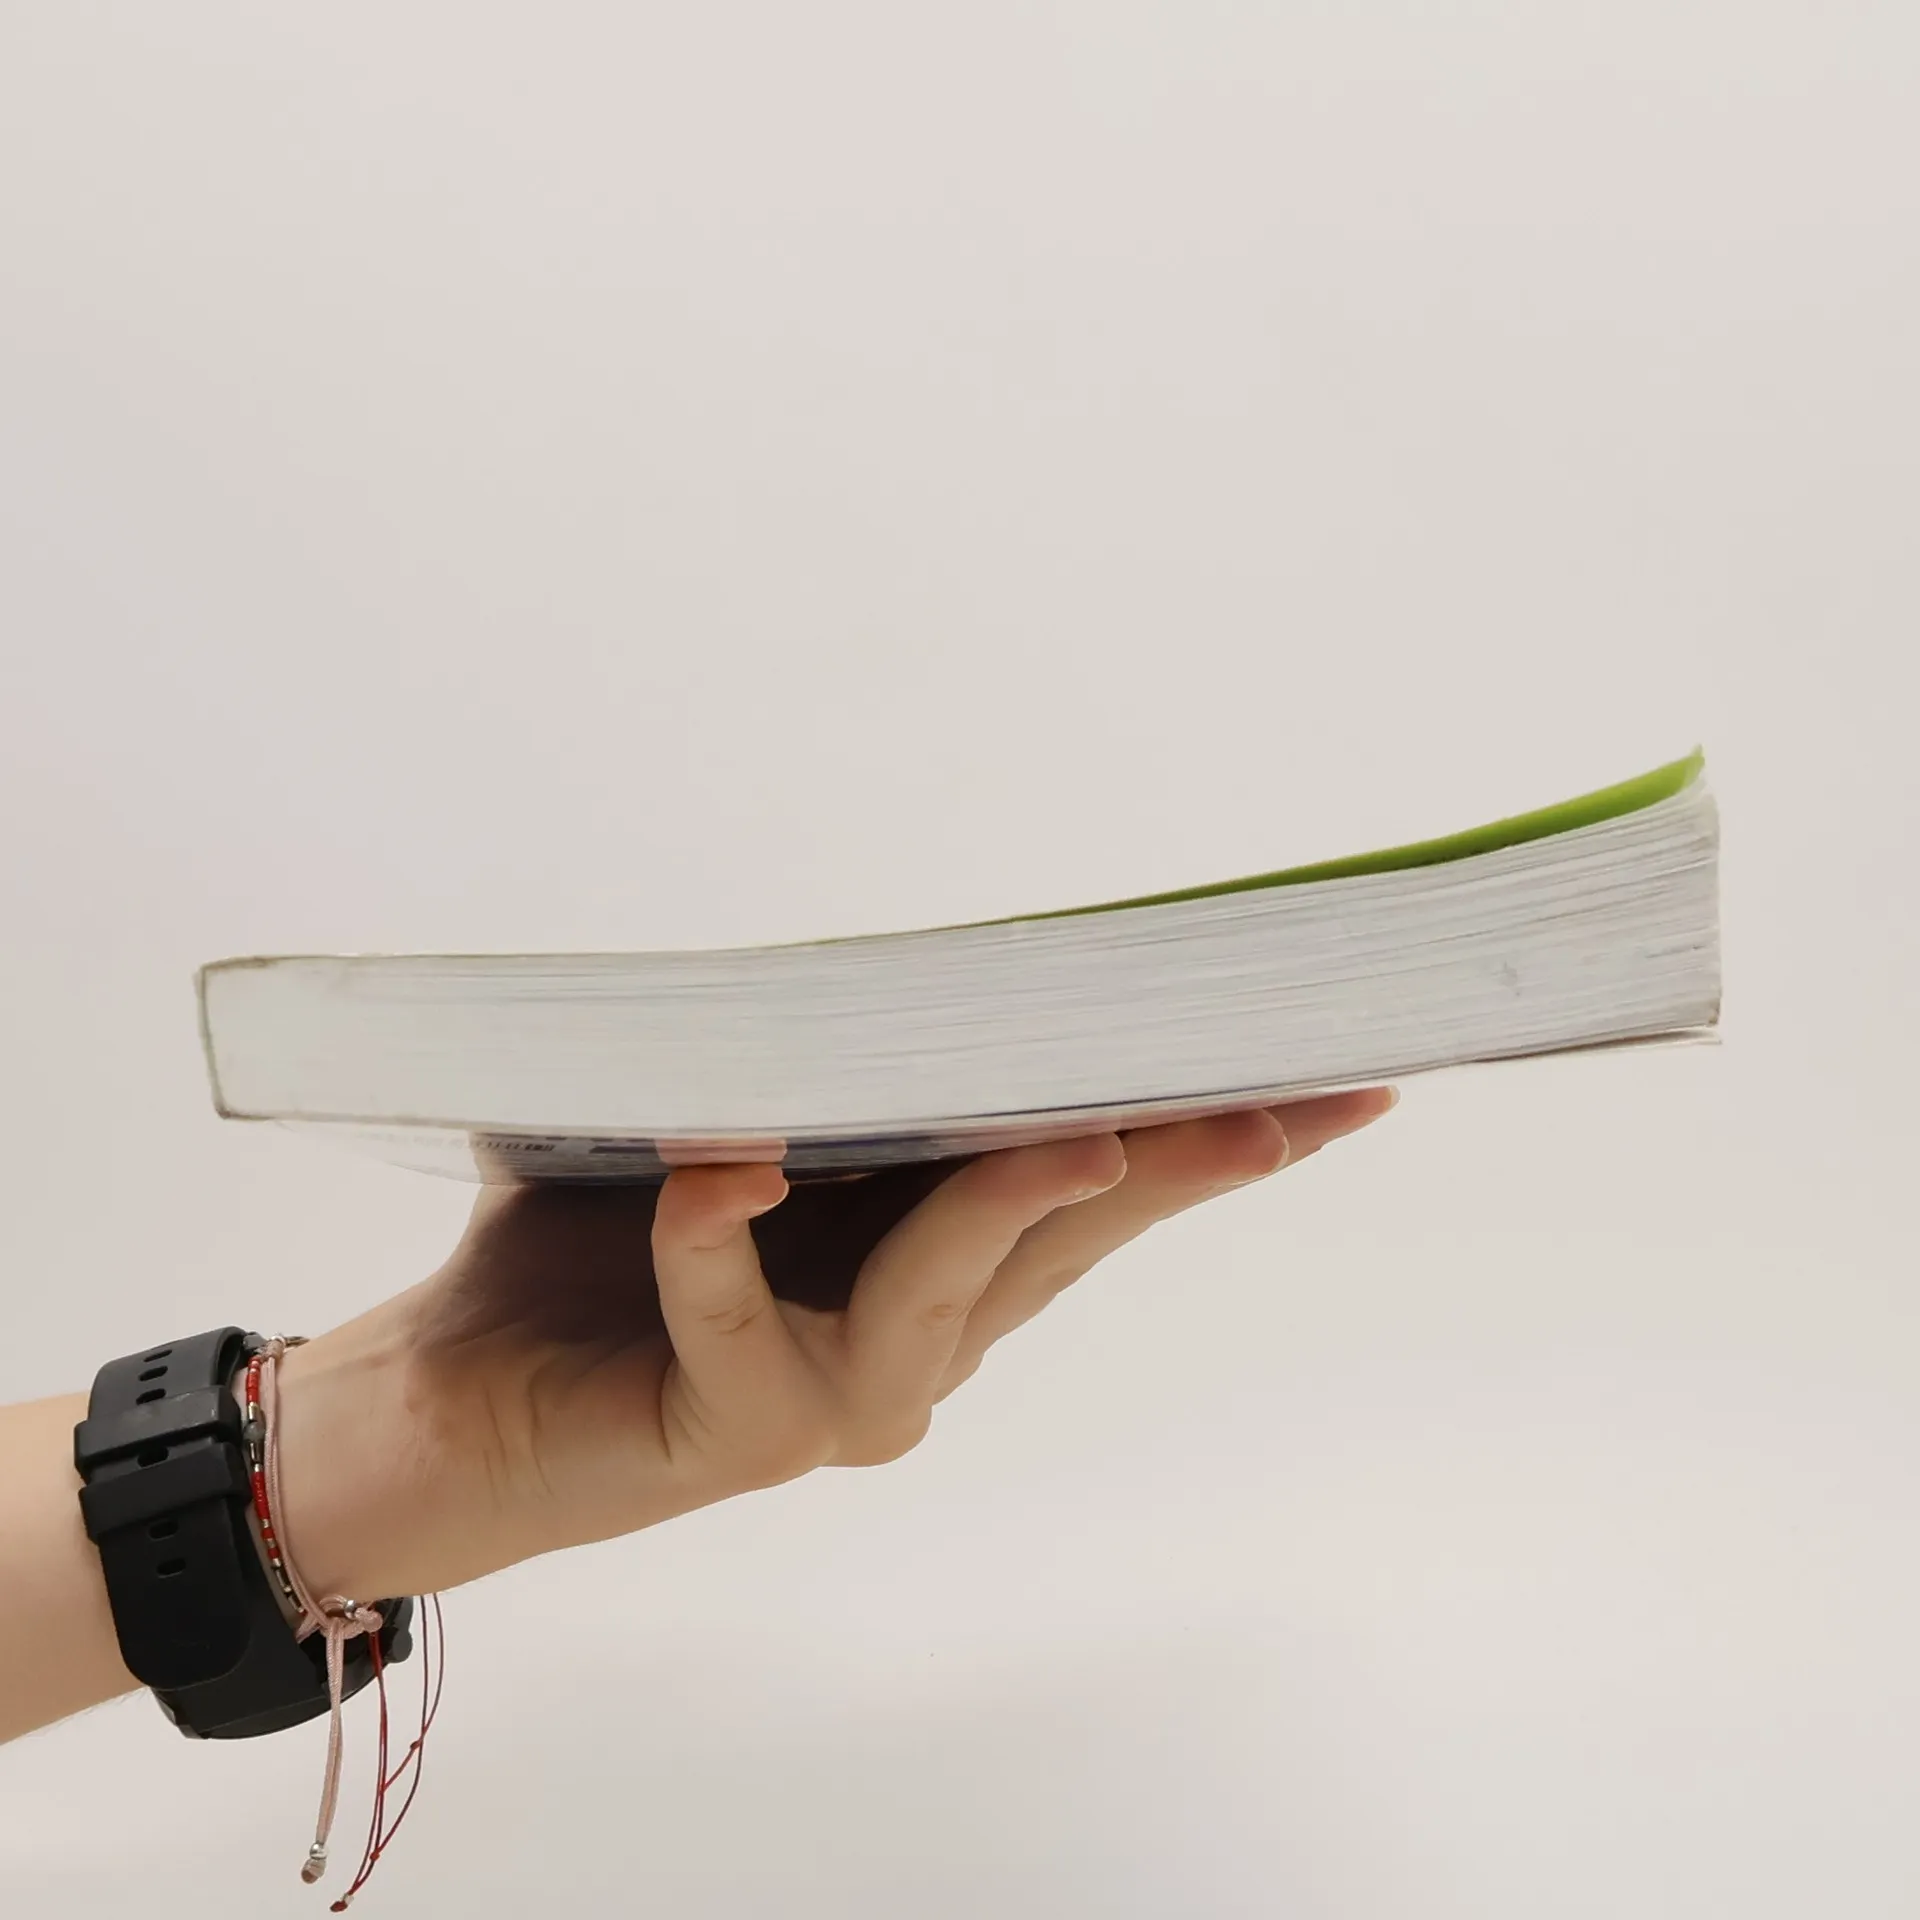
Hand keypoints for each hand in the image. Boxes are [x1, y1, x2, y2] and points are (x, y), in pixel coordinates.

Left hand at [273, 1092, 1395, 1600]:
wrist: (447, 1399)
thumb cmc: (588, 1247)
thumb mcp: (728, 1124)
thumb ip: (819, 1069)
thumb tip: (897, 953)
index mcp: (930, 1254)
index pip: (1093, 1184)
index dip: (1209, 1135)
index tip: (1333, 1080)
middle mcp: (916, 1338)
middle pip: (1073, 1235)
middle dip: (1185, 1158)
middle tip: (1290, 1098)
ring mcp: (837, 1395)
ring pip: (949, 1288)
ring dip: (1007, 1197)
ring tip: (1074, 1128)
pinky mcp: (734, 1431)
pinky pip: (740, 1322)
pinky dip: (724, 1237)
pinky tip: (722, 1166)